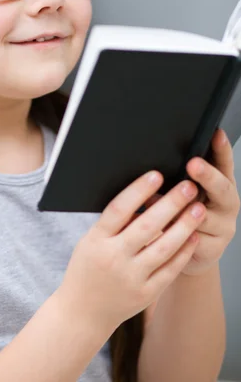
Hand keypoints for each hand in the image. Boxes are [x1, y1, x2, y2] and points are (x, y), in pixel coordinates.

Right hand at [57, 168, 209, 332]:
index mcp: (97, 240)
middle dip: (170, 204)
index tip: (156, 175)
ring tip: (198, 209)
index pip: (119, 210)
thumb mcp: (90, 241)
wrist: (83, 312)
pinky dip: (183, 252)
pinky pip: (170, 270)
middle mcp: (114, 258)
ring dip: (184, 226)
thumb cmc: (87, 268)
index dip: (138, 191)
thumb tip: (142, 196)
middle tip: (188, 187)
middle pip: (146, 226)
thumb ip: (113, 224)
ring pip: (163, 248)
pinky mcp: (145, 294)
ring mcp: (131, 278)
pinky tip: (194, 236)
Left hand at [142, 128, 239, 276]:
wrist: (188, 253)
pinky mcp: (213, 248)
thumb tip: (159, 154)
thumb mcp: (184, 191)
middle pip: (222, 188)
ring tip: (159, 198)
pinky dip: (175, 231)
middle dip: (207, 175)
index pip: (224, 162)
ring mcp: (223, 226)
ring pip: (203, 216)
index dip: (221, 148)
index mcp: (222, 184)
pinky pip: (192, 238)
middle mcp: (227, 203)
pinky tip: (162, 227)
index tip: (216, 133)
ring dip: (181, 207)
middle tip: (193, 164)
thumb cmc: (183, 213)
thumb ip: (180, 176)